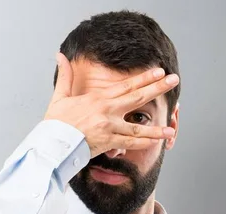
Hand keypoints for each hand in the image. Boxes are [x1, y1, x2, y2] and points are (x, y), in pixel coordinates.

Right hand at [44, 53, 178, 157]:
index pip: (127, 85)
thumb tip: (60, 56)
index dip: (145, 78)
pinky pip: (130, 144)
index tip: (159, 71)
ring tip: (172, 128)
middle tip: (174, 80)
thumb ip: (65, 77)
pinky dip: (144, 143)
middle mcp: (107, 110)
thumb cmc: (55, 123)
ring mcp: (109, 127)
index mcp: (98, 98)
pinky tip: (156, 143)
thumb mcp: (60, 97)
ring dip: (156, 129)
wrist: (51, 143)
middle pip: (138, 97)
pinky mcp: (108, 142)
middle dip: (158, 88)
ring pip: (138, 127)